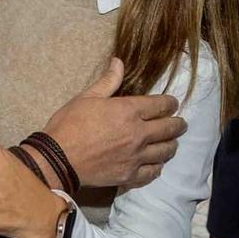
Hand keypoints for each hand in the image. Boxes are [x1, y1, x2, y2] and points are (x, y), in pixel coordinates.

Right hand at [41, 58, 185, 188]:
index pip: (161, 105)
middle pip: (170, 128)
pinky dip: (157, 167)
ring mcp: (137, 156)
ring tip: (171, 143)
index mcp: (129, 111)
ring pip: (166, 151)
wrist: (58, 159)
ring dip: (171, 145)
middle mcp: (139, 134)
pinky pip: (153, 172)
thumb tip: (118, 61)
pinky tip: (156, 164)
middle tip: (180, 123)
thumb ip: (108, 81)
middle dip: (178, 124)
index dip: (170, 103)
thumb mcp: (87, 97)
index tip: (173, 103)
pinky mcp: (130, 175)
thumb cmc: (69, 124)